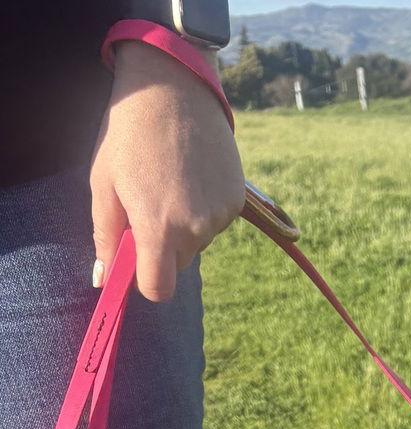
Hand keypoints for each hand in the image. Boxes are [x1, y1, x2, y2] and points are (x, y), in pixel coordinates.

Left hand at [90, 40, 244, 301]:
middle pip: (178, 264)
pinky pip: (216, 221)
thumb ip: (106, 237)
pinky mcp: (236, 201)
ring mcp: (220, 216)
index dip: (146, 280)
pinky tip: (193, 174)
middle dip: (164, 246)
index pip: (159, 289)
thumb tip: (106, 281)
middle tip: (151, 202)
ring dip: (185, 224)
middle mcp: (195, 229)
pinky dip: (204, 208)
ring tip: (173, 179)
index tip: (137, 260)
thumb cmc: (128, 134)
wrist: (172, 87)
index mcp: (158, 229)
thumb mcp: (104, 183)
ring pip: (198, 241)